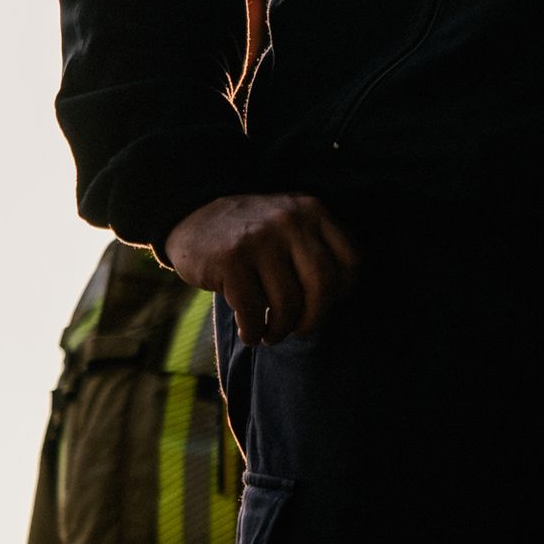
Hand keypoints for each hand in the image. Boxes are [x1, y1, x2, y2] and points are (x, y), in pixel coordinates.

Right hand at [164, 192, 359, 344]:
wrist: (192, 217)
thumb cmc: (252, 237)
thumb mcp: (291, 226)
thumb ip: (318, 251)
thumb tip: (336, 304)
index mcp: (313, 211)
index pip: (351, 262)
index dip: (342, 294)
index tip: (322, 305)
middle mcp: (289, 220)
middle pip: (323, 285)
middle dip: (314, 319)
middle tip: (300, 330)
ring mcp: (259, 237)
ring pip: (287, 303)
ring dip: (279, 329)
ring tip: (270, 333)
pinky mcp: (229, 258)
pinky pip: (253, 310)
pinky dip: (253, 331)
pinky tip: (250, 332)